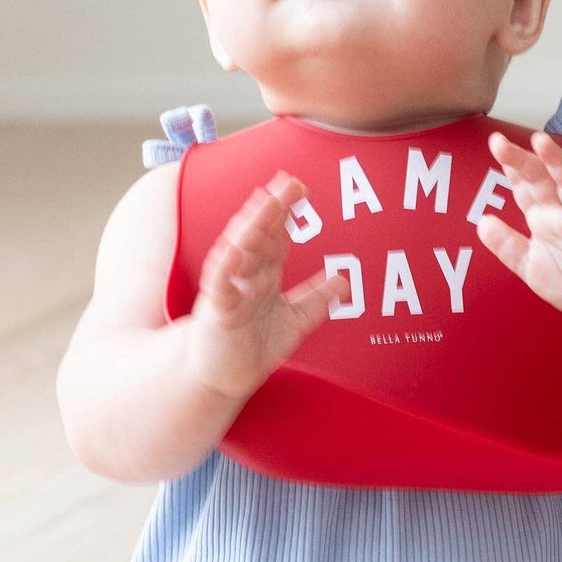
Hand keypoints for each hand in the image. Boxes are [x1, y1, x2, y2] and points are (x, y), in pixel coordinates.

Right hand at [189, 171, 349, 399]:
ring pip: (240, 250)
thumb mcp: (295, 322)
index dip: (287, 213)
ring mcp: (229, 289)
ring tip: (265, 202)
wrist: (224, 379)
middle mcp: (245, 276)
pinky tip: (236, 247)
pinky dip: (228, 265)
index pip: (276, 236)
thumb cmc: (252, 347)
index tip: (301, 188)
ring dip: (252, 225)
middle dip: (273, 208)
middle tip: (290, 182)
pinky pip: (221, 284)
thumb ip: (317, 300)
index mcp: (263, 275)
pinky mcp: (217, 310)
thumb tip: (345, 280)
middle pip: (259, 235)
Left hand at [476, 130, 561, 332]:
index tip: (495, 145)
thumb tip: (482, 222)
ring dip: (557, 162)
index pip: (525, 184)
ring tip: (540, 142)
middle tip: (498, 143)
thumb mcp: (528, 265)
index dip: (512, 166)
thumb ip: (506, 245)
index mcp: (544, 215)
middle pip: (542, 176)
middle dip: (523, 158)